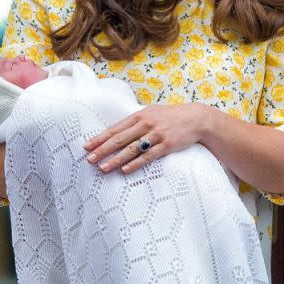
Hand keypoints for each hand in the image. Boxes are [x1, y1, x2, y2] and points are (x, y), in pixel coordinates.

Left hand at [84, 103, 211, 173]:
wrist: (196, 119)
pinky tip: (125, 170)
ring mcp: (156, 135)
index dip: (100, 138)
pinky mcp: (166, 145)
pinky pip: (148, 156)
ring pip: (131, 149)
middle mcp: (145, 124)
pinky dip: (136, 163)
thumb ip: (136, 121)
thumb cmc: (171, 117)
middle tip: (89, 159)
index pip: (115, 129)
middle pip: (119, 139)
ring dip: (115, 159)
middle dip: (102, 150)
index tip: (87, 147)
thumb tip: (119, 130)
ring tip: (103, 168)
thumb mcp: (152, 113)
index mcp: (139, 116)